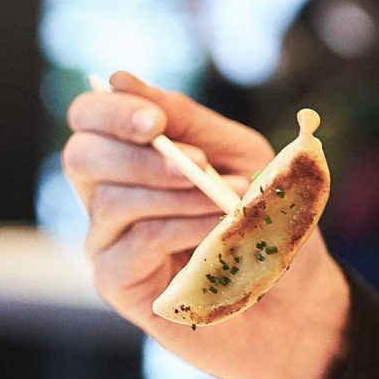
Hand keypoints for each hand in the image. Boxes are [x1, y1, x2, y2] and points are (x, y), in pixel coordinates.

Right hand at [63, 70, 350, 378]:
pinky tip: (215, 236)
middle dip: (136, 153)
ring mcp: (107, 241)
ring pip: (111, 200)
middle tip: (192, 161)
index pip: (88, 118)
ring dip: (176, 192)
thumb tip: (120, 78)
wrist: (298, 300)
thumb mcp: (240, 156)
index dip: (110, 111)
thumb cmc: (264, 223)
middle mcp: (106, 196)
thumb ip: (188, 120)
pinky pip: (136, 241)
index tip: (157, 122)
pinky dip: (180, 229)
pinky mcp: (116, 283)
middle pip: (80, 155)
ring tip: (229, 201)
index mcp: (130, 157)